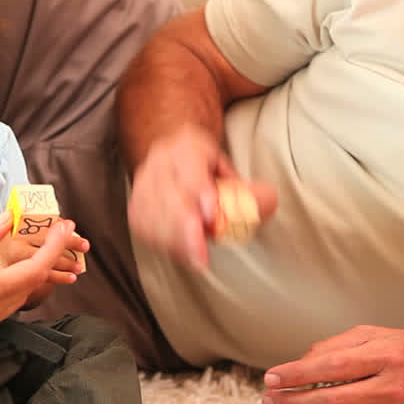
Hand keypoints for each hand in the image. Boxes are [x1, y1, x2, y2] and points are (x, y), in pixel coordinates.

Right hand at [0, 212, 74, 344]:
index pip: (33, 271)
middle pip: (28, 288)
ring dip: (24, 277)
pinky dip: (5, 290)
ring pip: (14, 301)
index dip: (53, 249)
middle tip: (50, 236)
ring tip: (26, 252)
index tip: (64, 229)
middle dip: (43, 260)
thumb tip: (5, 223)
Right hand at [127, 123, 274, 267]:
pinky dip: (163, 241)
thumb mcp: (234, 174)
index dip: (199, 189)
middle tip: (201, 254)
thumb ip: (250, 190)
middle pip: (169, 194)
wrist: (175, 160)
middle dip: (185, 226)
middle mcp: (160, 160)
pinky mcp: (135, 203)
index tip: (210, 213)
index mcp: (187, 145)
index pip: (190, 165)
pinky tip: (182, 251)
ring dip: (175, 239)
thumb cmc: (209, 171)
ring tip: (198, 258)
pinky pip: (144, 225)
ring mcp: (143, 181)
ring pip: (154, 212)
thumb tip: (267, 201)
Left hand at [262, 325, 403, 403]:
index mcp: (385, 354)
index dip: (296, 374)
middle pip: (330, 401)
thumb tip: (303, 361)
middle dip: (292, 403)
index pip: (330, 365)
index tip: (272, 377)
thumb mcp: (381, 334)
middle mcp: (391, 386)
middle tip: (270, 400)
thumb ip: (339, 345)